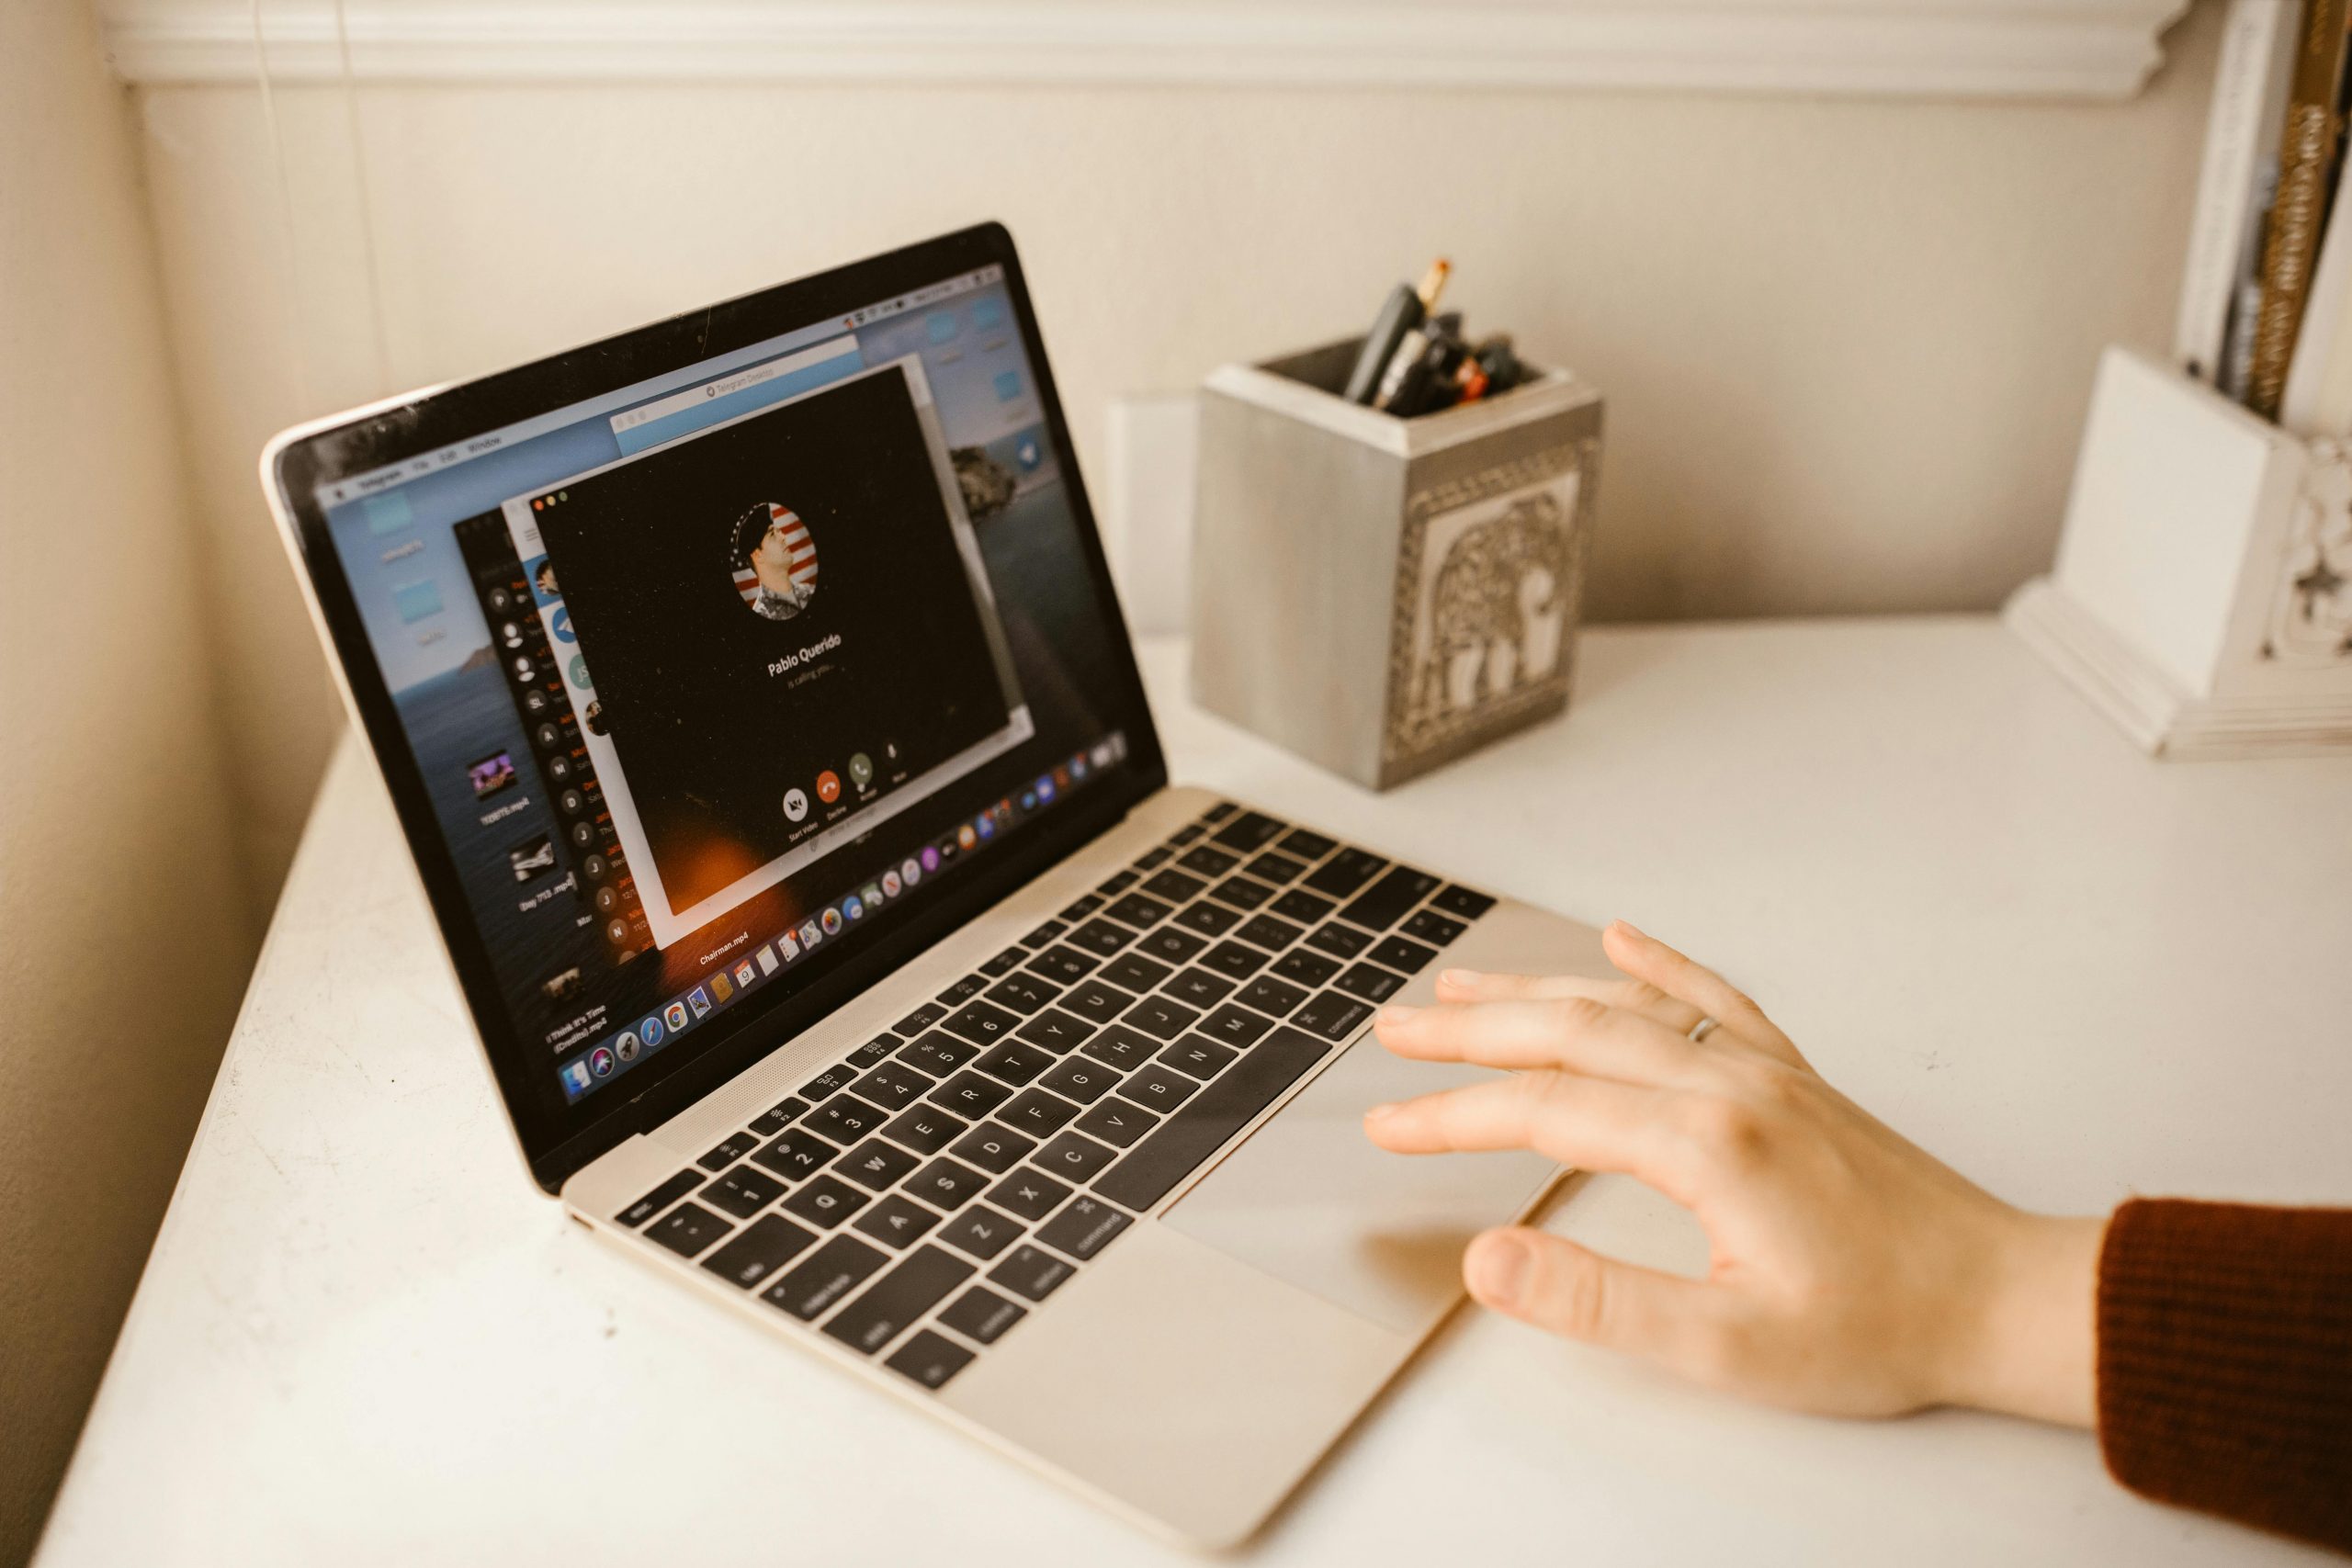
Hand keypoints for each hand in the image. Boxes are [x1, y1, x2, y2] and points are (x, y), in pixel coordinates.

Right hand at [1362, 922, 2101, 1425]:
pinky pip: (1712, 995)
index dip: (1452, 1115)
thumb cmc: (1878, 1330)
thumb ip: (1598, 1300)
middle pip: (1570, 1032)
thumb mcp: (1725, 1349)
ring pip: (1626, 1004)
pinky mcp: (1794, 1078)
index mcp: (1705, 1145)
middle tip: (1392, 1030)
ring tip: (1461, 988)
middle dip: (1469, 1029)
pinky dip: (1656, 960)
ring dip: (1535, 990)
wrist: (2000, 1301)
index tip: (1386, 1125)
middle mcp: (1730, 1085)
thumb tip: (1490, 1258)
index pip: (1543, 1109)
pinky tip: (1619, 935)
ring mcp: (1764, 1071)